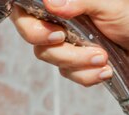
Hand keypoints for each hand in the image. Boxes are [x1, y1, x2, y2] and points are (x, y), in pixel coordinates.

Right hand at [11, 0, 128, 86]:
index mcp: (61, 5)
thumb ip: (79, 1)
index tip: (56, 34)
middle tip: (77, 48)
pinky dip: (87, 75)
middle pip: (37, 42)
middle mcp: (57, 24)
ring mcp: (64, 45)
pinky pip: (70, 74)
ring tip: (103, 58)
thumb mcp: (108, 4)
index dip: (31, 28)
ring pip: (53, 60)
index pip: (26, 13)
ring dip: (78, 63)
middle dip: (60, 51)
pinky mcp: (73, 64)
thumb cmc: (128, 18)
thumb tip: (51, 2)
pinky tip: (104, 69)